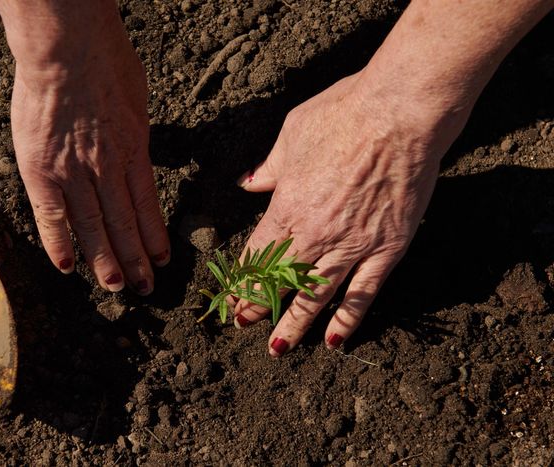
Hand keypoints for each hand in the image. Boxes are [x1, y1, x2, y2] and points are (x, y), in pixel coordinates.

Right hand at [0, 1, 169, 293]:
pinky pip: (52, 215)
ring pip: (94, 227)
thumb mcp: (136, 100)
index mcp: (134, 150)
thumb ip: (133, 131)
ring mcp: (74, 173)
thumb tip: (136, 148)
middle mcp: (108, 169)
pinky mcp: (41, 171)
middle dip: (136, 260)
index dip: (155, 237)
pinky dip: (59, 242)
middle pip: (125, 224)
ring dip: (106, 261)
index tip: (161, 260)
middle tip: (144, 288)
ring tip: (116, 288)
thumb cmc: (105, 61)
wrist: (68, 50)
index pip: (147, 205)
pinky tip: (68, 267)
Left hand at [232, 72, 468, 355]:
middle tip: (242, 324)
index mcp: (287, 206)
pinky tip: (333, 340)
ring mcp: (352, 245)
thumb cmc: (343, 114)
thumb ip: (270, 167)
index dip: (242, 278)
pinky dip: (347, 320)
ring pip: (315, 297)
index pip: (257, 253)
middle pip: (278, 281)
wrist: (400, 113)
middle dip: (256, 306)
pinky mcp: (387, 249)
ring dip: (293, 325)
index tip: (231, 294)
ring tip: (277, 349)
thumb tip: (249, 182)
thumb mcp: (292, 134)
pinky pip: (363, 294)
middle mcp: (314, 234)